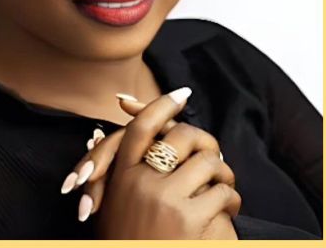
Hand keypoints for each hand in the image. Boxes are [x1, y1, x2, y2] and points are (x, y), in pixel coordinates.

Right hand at [65, 88, 239, 238]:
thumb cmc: (123, 241)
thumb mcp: (109, 203)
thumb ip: (108, 168)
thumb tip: (94, 131)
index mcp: (119, 176)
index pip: (141, 126)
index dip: (161, 104)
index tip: (180, 93)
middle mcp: (139, 182)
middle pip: (178, 137)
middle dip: (200, 137)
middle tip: (213, 142)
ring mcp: (163, 199)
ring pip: (207, 164)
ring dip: (221, 172)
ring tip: (226, 181)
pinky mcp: (187, 220)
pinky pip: (221, 194)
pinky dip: (230, 199)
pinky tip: (230, 206)